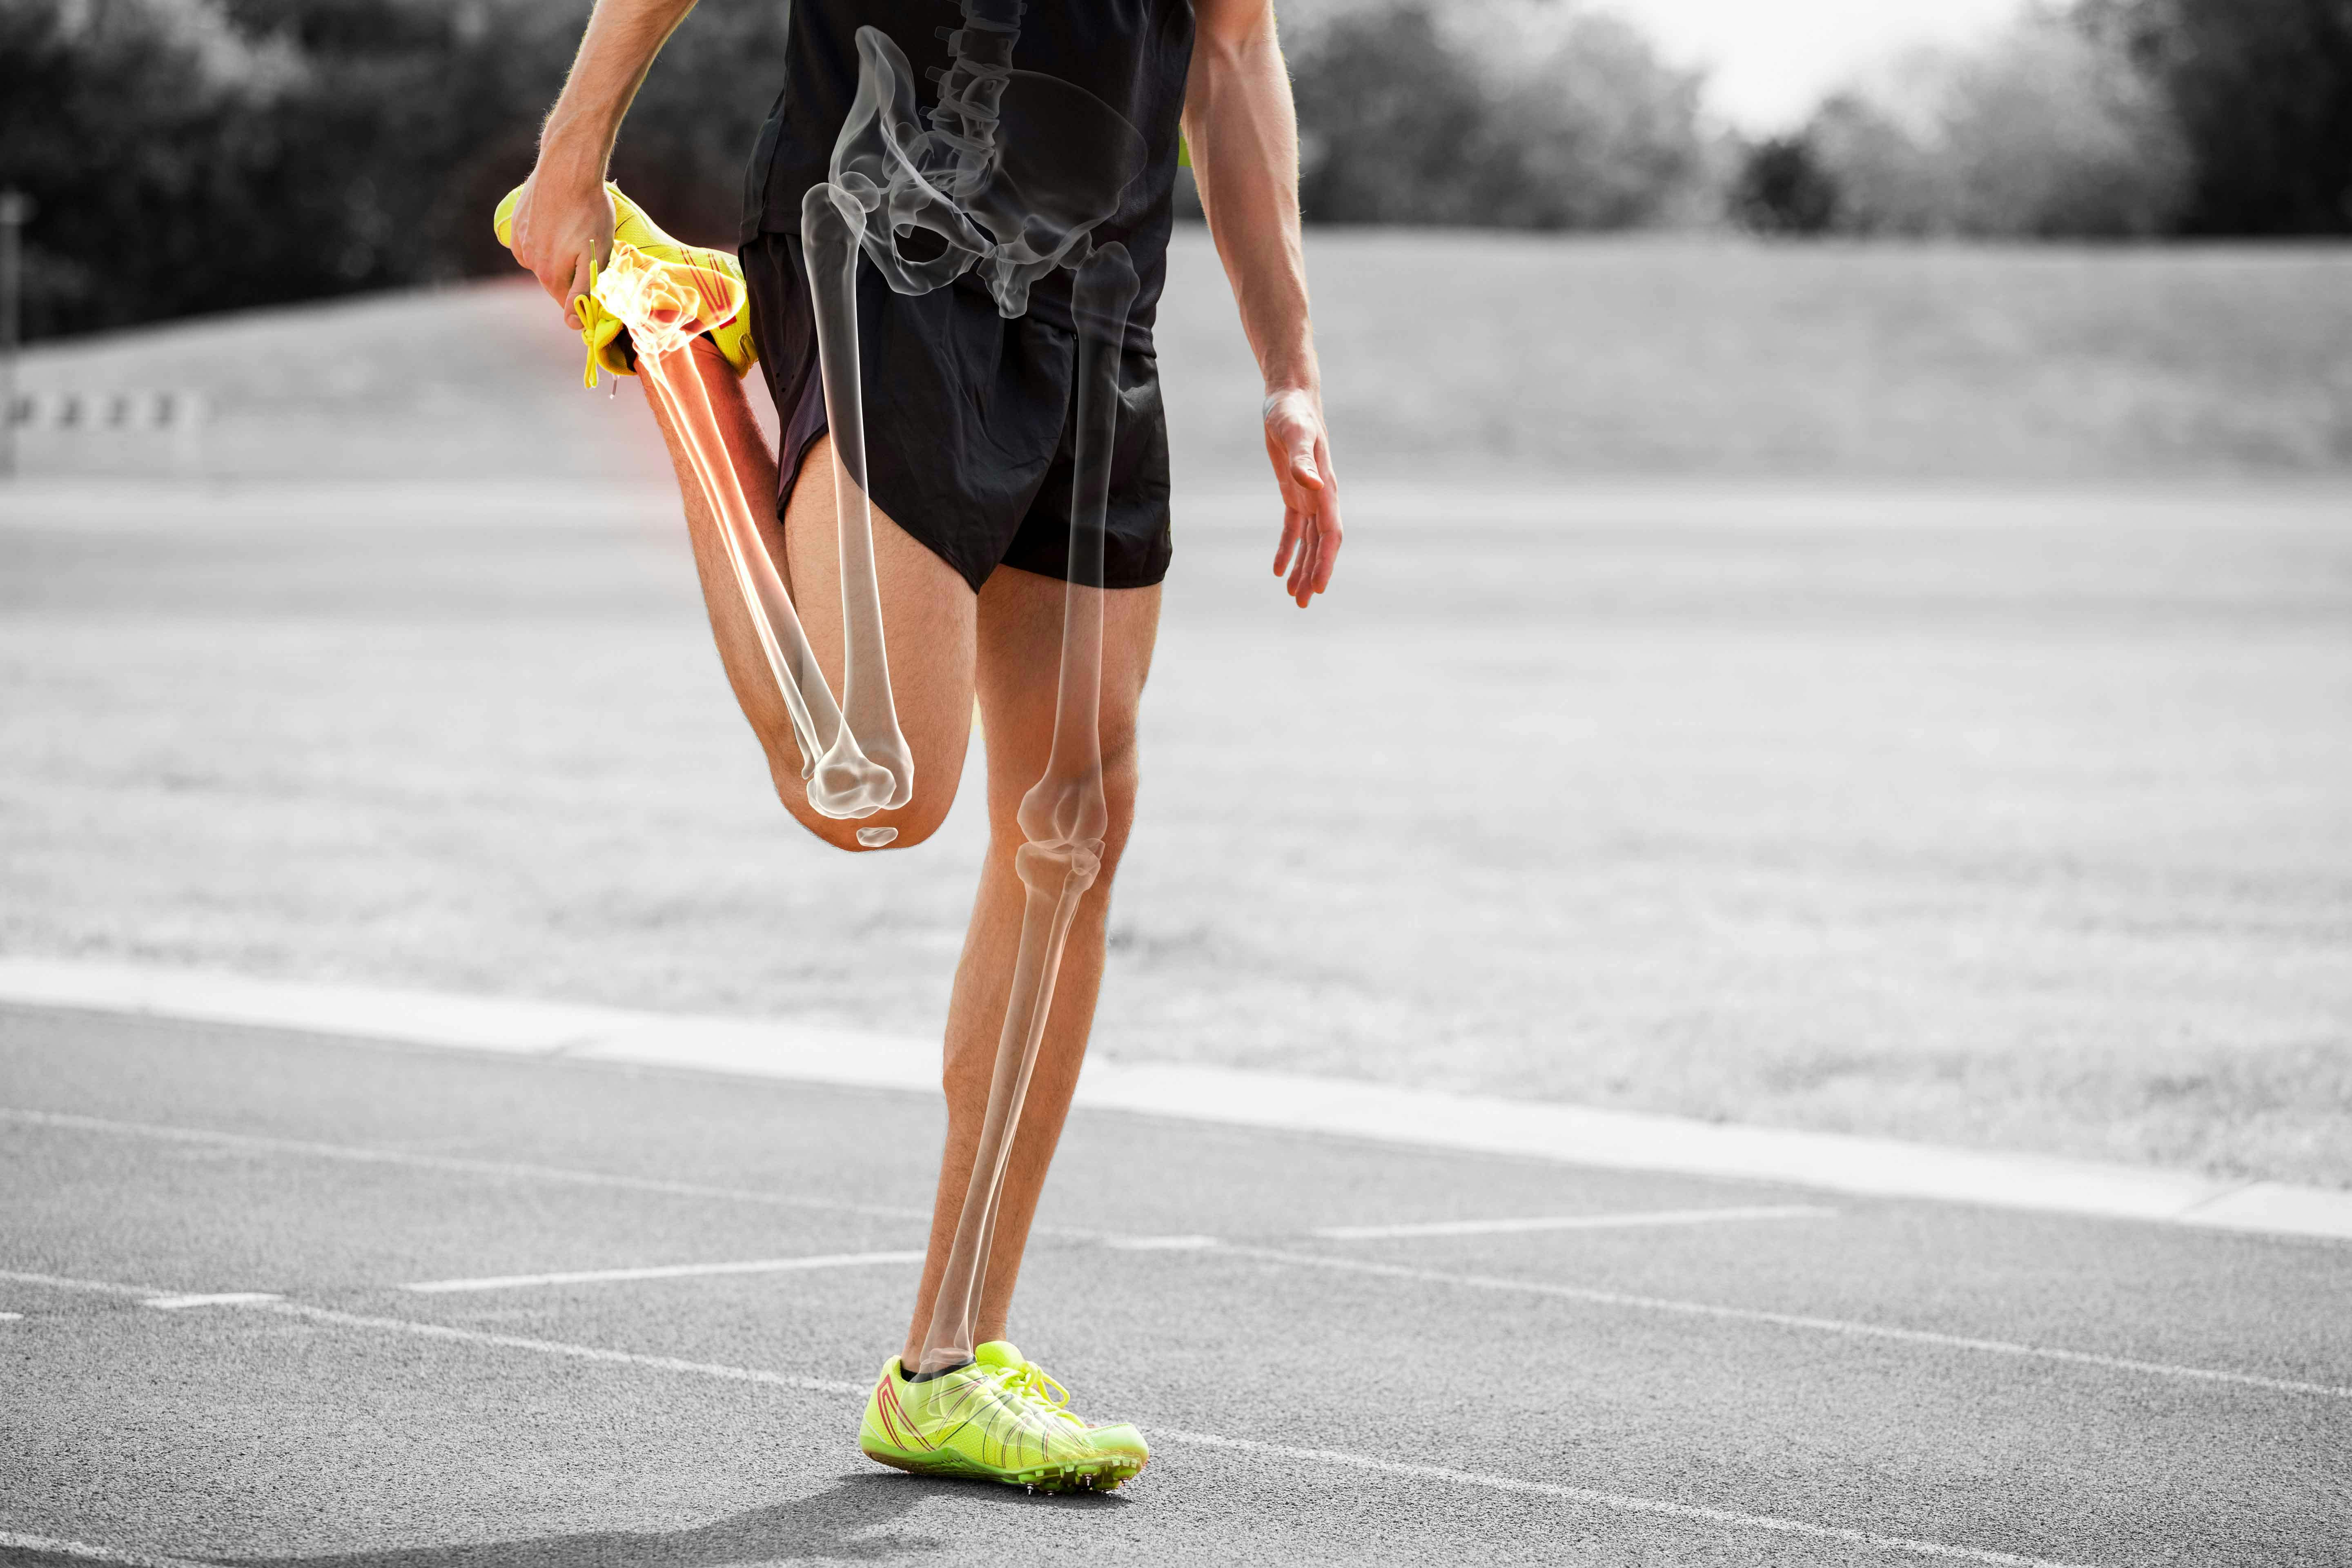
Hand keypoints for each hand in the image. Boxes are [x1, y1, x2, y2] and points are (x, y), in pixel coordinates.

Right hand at [508, 164, 613, 330]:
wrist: (567, 167)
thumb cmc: (589, 211)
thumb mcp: (595, 257)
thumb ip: (583, 292)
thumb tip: (571, 324)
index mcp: (549, 274)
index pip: (567, 303)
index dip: (584, 296)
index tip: (598, 279)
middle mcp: (529, 261)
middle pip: (555, 281)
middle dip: (573, 272)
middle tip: (591, 247)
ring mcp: (520, 241)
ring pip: (543, 261)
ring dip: (559, 253)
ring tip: (576, 230)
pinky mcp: (517, 223)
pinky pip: (533, 241)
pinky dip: (546, 237)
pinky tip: (559, 221)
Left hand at [1264, 386, 1341, 607]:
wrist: (1289, 397)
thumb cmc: (1291, 412)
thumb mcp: (1293, 433)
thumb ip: (1302, 461)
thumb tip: (1313, 487)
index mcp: (1326, 488)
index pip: (1331, 533)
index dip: (1325, 561)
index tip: (1318, 587)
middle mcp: (1322, 496)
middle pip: (1322, 545)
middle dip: (1314, 573)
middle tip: (1303, 603)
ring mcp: (1310, 495)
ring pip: (1309, 541)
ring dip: (1302, 567)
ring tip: (1293, 596)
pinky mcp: (1295, 492)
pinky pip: (1294, 528)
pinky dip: (1288, 548)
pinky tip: (1278, 570)